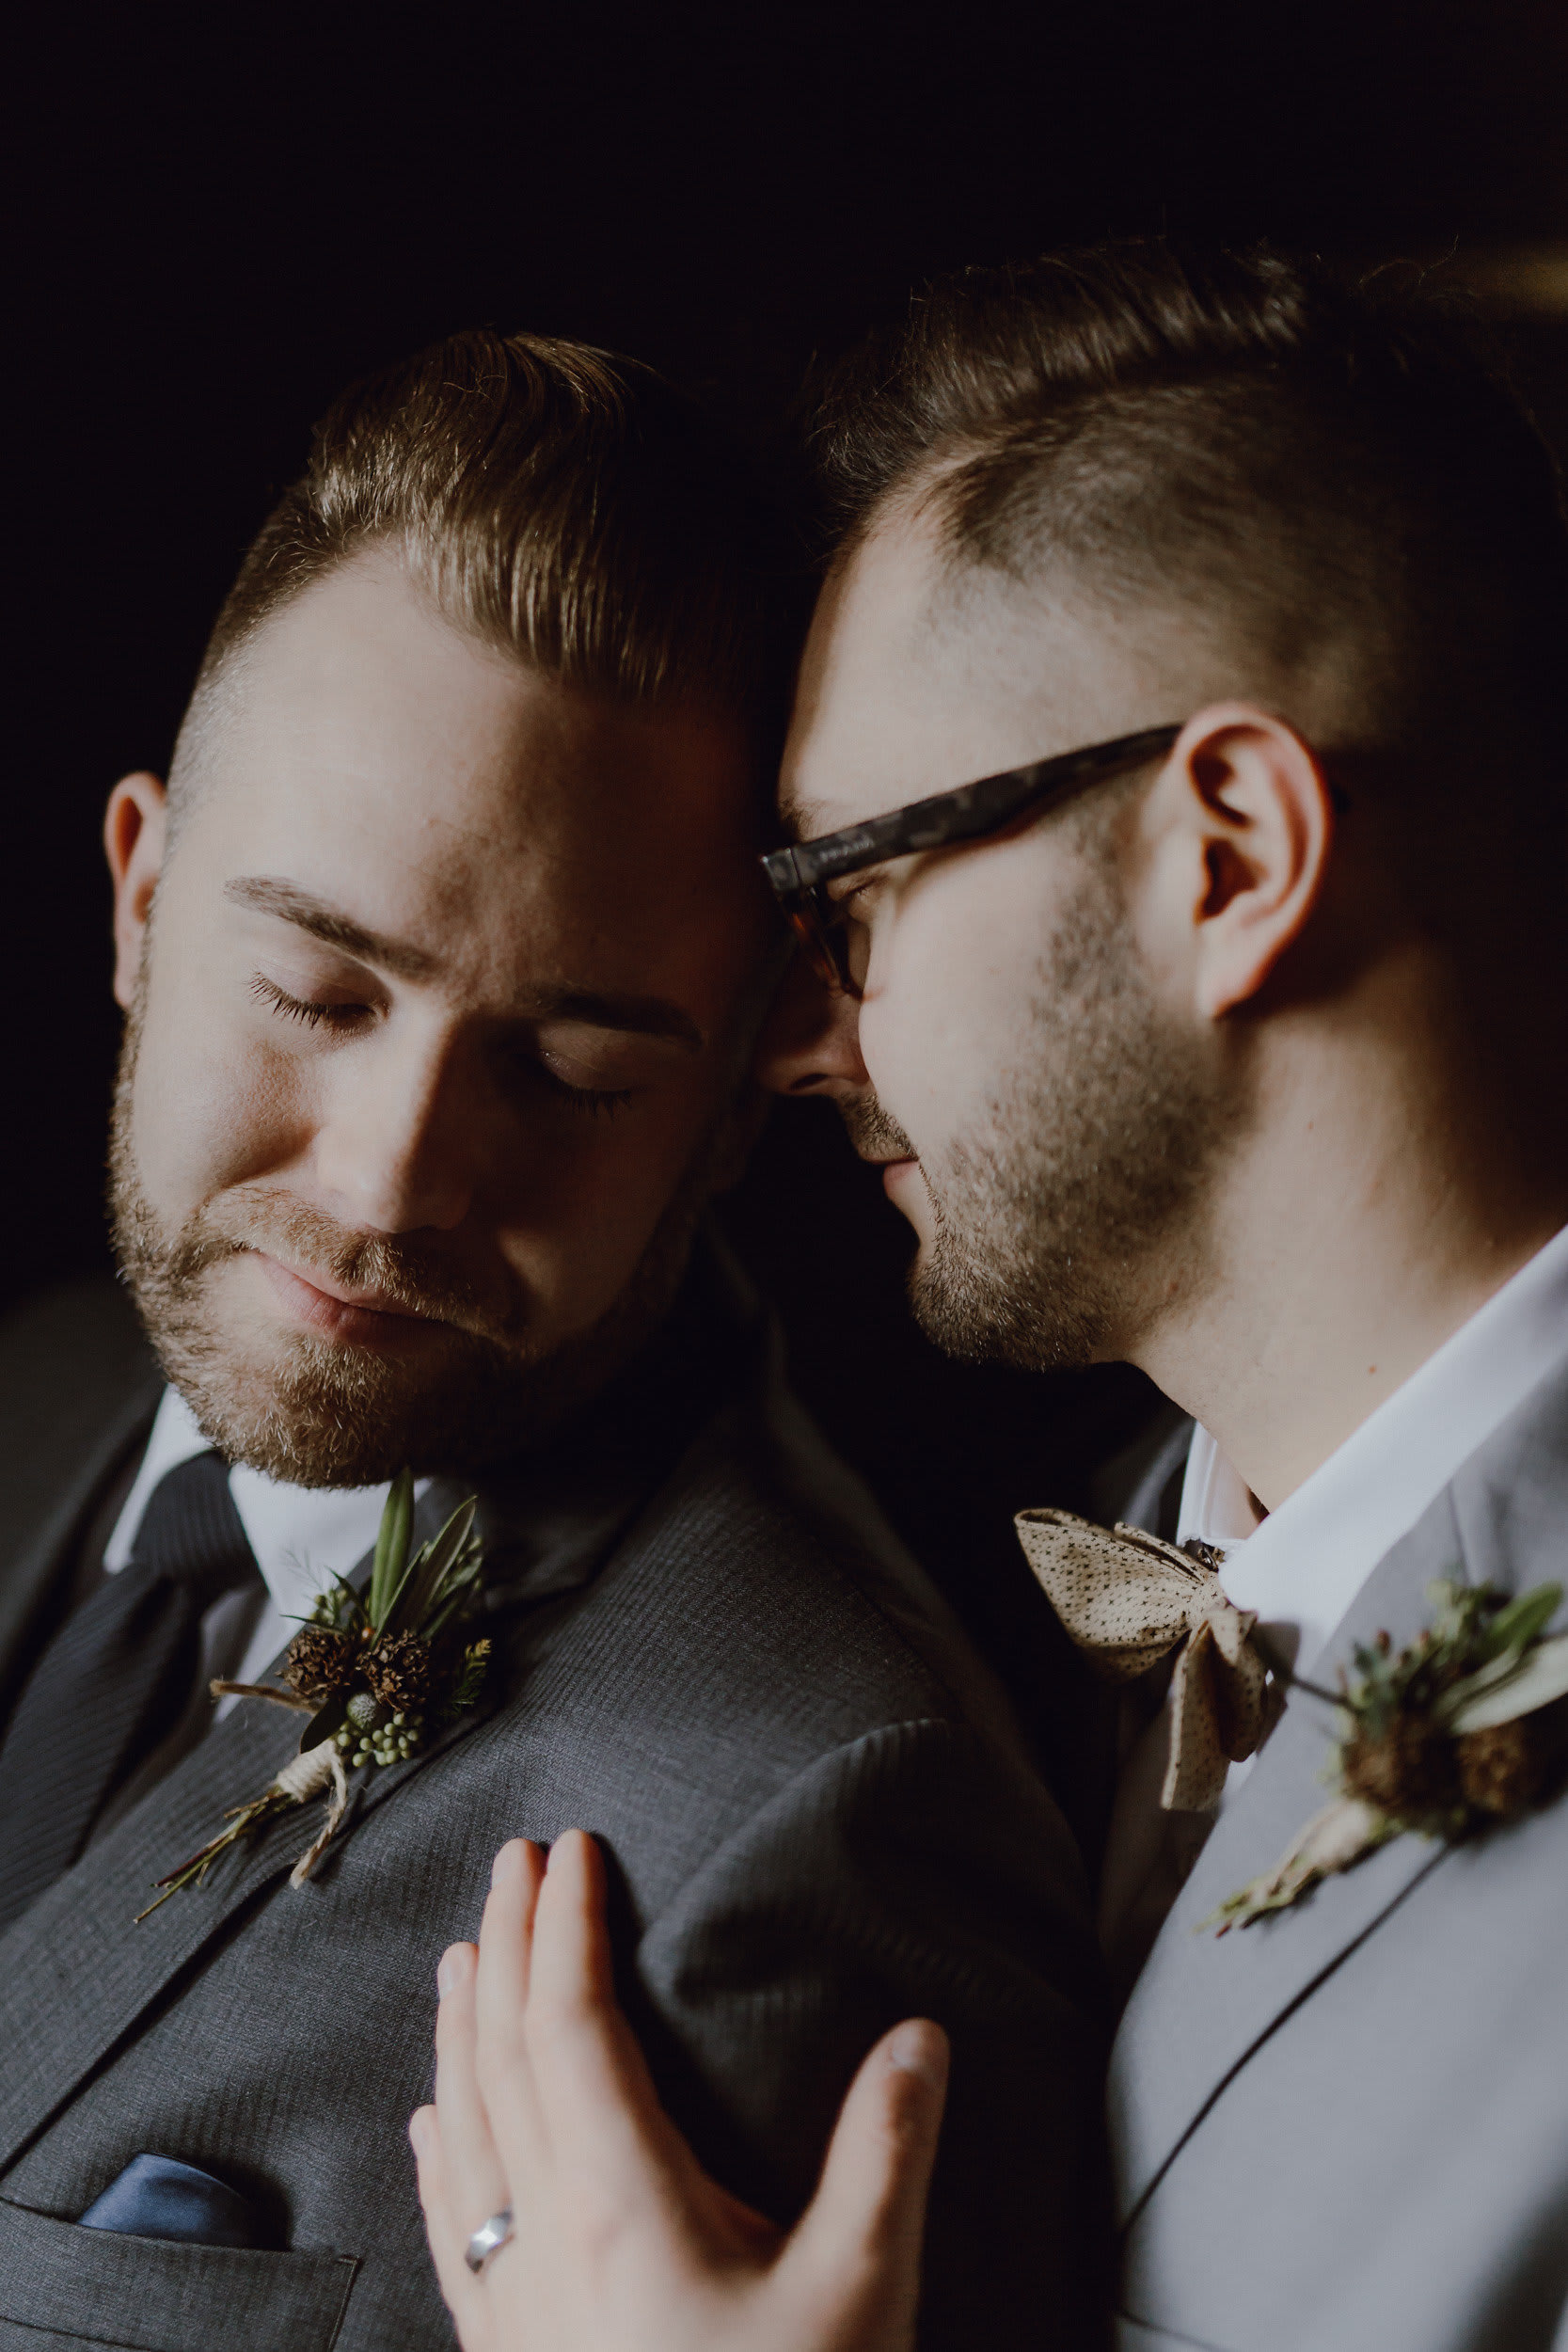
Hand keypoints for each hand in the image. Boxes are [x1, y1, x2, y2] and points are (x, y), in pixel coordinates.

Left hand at [411, 1830, 948, 2351]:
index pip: (570, 2027)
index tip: (573, 1850)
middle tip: (516, 1860)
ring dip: (461, 2028)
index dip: (566, 1929)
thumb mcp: (861, 2295)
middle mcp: (545, 2240)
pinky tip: (429, 2121)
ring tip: (463, 1953)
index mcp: (621, 2204)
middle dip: (506, 1947)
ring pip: (465, 2129)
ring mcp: (513, 2303)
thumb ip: (885, 2153)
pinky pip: (452, 2222)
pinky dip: (439, 2148)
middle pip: (502, 2057)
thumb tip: (918, 2035)